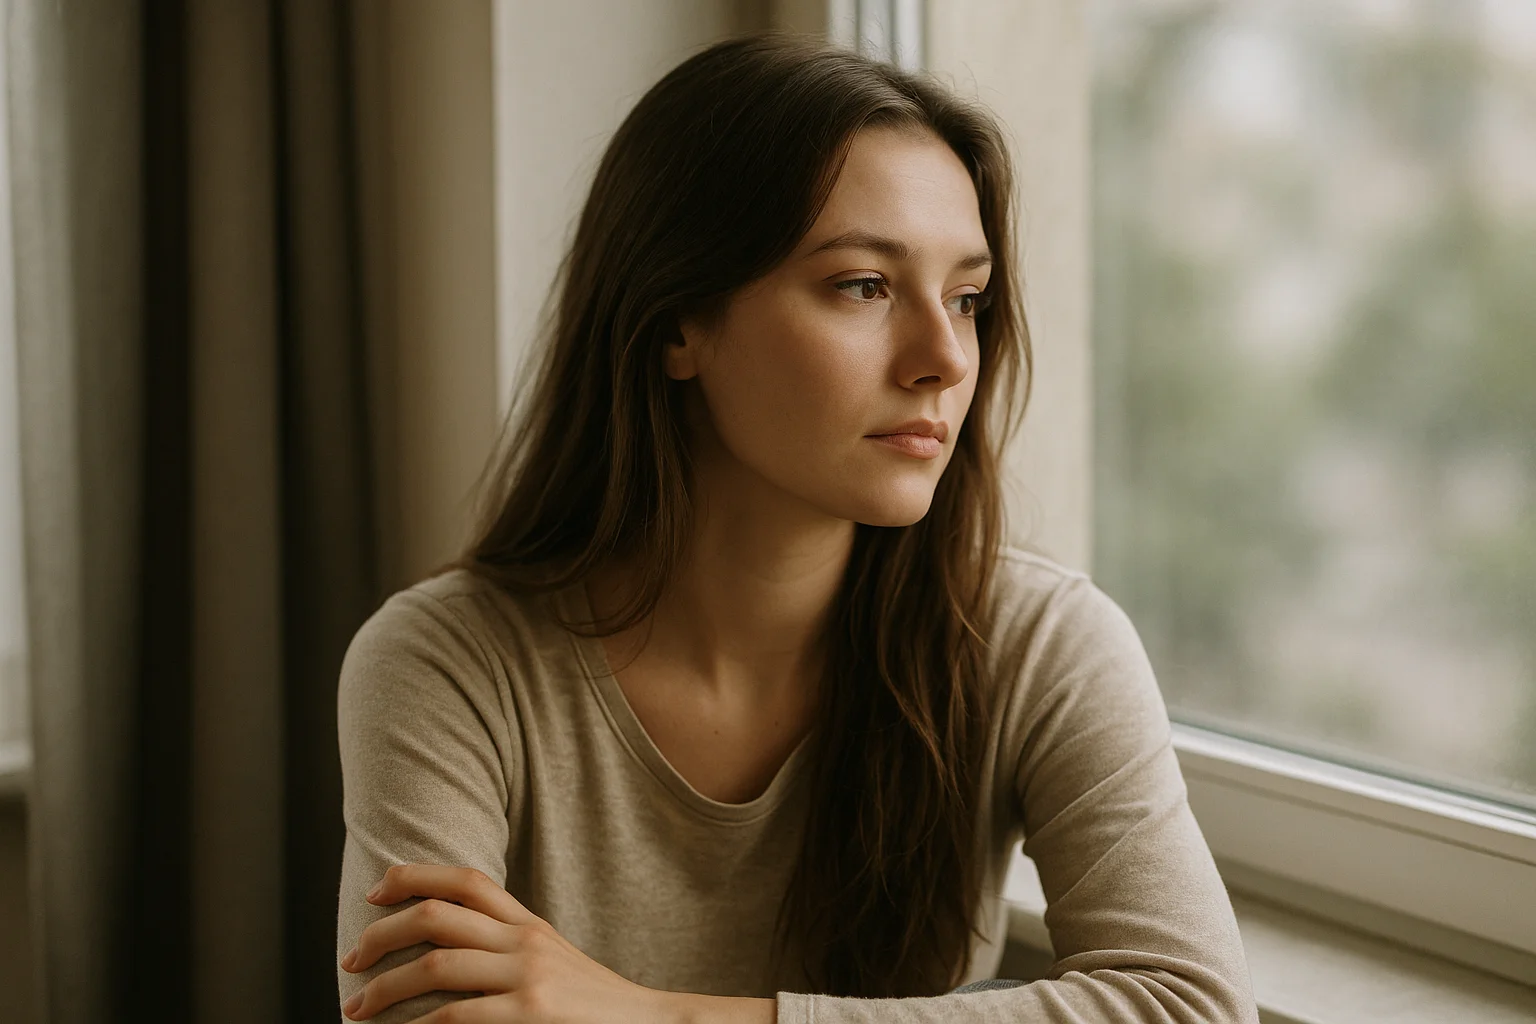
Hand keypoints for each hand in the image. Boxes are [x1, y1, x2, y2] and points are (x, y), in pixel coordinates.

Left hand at [339, 863, 679, 1022]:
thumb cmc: (589, 1007)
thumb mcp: (550, 963)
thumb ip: (506, 947)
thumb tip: (443, 949)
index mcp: (528, 924)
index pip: (465, 879)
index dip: (412, 876)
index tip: (374, 894)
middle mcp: (524, 942)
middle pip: (435, 916)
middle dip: (379, 937)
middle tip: (350, 964)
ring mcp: (527, 978)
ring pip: (433, 967)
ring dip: (383, 990)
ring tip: (357, 1010)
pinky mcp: (529, 1015)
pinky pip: (453, 1017)